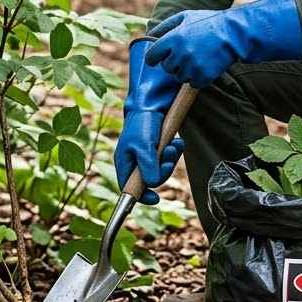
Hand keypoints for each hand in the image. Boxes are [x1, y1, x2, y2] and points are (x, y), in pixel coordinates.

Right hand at [113, 38, 184, 203]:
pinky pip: (169, 157)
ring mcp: (147, 155)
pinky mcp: (158, 148)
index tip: (155, 198)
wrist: (153, 103)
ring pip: (162, 169)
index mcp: (124, 162)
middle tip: (169, 155)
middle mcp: (135, 161)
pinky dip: (175, 151)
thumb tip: (153, 184)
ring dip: (171, 158)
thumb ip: (148, 167)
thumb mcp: (144, 146)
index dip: (141, 197)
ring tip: (174, 144)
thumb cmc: (143, 123)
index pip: (129, 188)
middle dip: (164, 169)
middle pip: (151, 180)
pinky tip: (176, 141)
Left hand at [146, 0, 301, 87]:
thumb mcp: (185, 17)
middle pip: (166, 68)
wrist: (233, 33)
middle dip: (172, 63)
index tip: (157, 59)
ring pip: (179, 77)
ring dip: (185, 71)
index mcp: (173, 38)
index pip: (152, 57)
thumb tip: (150, 35)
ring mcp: (192, 66)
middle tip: (184, 56)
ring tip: (196, 60)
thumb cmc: (208, 23)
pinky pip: (193, 84)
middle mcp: (180, 53)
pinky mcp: (204, 75)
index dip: (153, 58)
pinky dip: (197, 78)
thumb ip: (165, 25)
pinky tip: (204, 67)